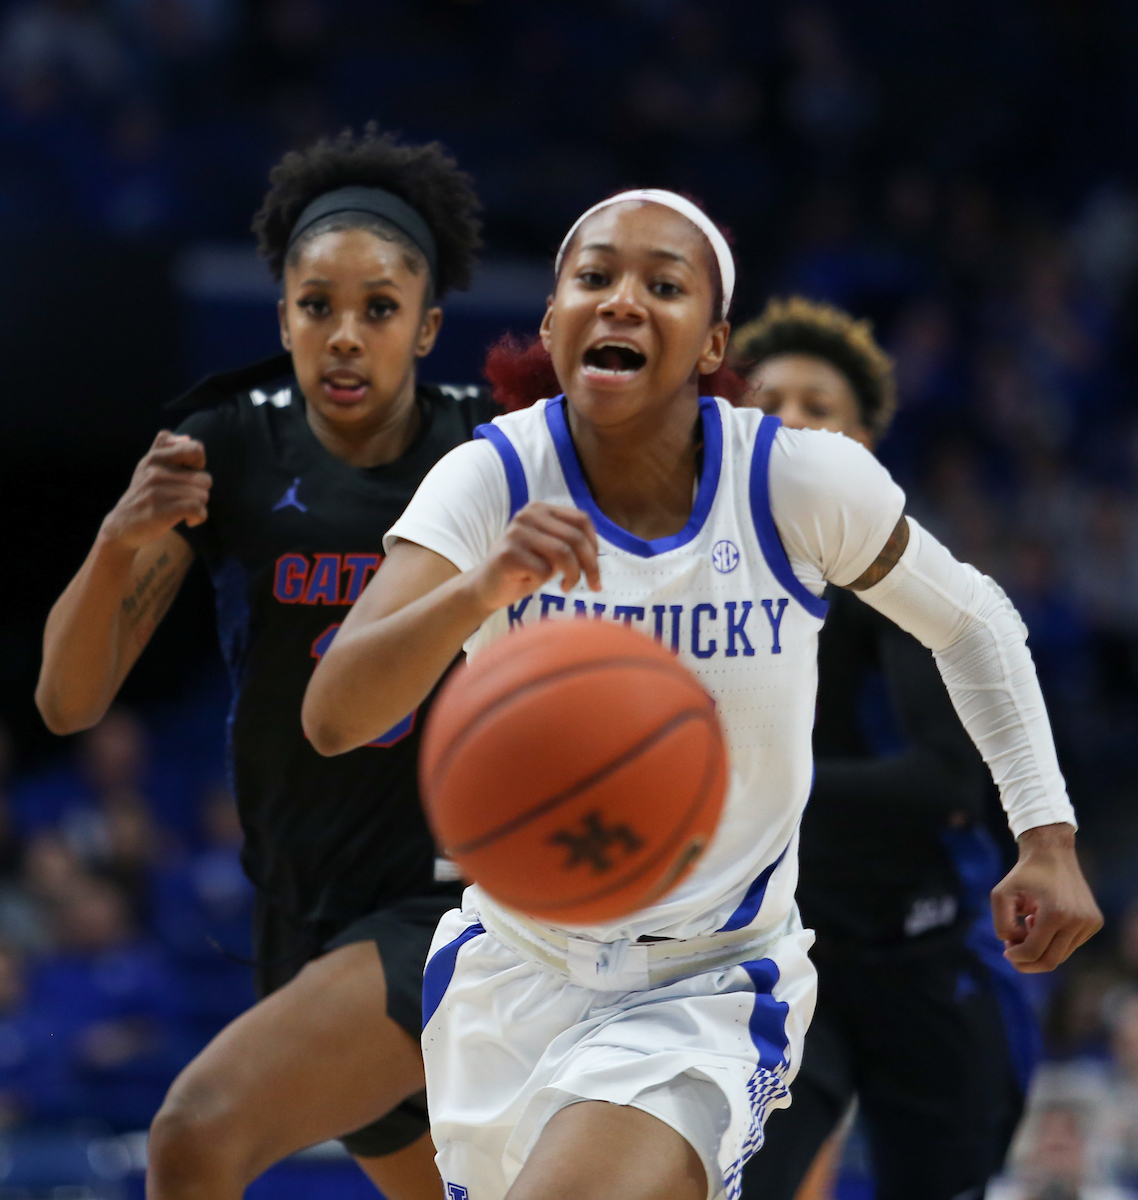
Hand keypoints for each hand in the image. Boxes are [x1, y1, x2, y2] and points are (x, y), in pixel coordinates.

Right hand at [100, 431, 211, 550]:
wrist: (122, 526)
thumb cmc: (144, 495)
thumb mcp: (148, 467)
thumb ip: (164, 448)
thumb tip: (186, 437)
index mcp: (155, 456)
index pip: (196, 449)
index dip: (199, 464)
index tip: (189, 474)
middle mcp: (155, 470)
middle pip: (205, 478)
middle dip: (200, 491)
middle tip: (185, 498)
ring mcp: (158, 490)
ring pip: (203, 495)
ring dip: (199, 506)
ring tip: (184, 509)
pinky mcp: (163, 510)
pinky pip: (198, 509)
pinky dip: (199, 517)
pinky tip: (190, 520)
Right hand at [470, 502, 600, 614]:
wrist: (486, 587)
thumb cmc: (525, 569)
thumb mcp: (550, 550)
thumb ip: (570, 543)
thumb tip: (595, 551)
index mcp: (540, 509)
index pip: (581, 520)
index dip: (595, 546)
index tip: (596, 568)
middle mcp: (527, 515)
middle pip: (575, 538)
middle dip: (591, 566)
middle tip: (593, 585)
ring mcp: (516, 532)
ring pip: (563, 554)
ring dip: (572, 576)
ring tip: (567, 587)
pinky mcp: (508, 554)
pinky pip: (543, 570)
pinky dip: (544, 582)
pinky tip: (531, 582)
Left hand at [991, 823, 1102, 972]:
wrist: (1053, 853)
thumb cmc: (1024, 873)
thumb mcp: (1001, 893)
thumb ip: (1001, 922)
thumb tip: (1013, 944)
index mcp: (1056, 913)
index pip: (1034, 951)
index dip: (1016, 956)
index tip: (1005, 949)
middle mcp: (1078, 920)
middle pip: (1051, 960)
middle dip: (1028, 962)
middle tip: (1012, 953)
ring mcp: (1090, 923)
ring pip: (1061, 954)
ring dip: (1040, 947)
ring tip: (1029, 922)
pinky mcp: (1094, 922)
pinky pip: (1070, 944)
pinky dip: (1053, 940)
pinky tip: (1043, 918)